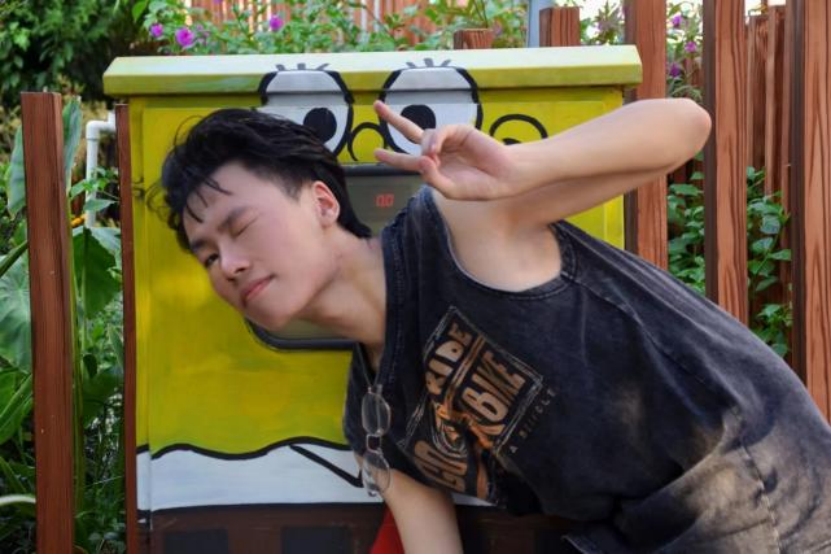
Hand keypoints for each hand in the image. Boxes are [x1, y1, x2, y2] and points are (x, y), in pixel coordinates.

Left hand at [372, 100, 517, 200]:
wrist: (503, 177)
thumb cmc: (478, 186)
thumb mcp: (450, 189)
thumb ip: (432, 178)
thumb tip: (420, 159)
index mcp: (433, 167)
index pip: (407, 161)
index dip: (392, 157)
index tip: (376, 152)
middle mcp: (438, 151)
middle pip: (410, 132)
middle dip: (393, 119)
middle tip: (376, 106)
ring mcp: (448, 140)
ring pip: (425, 136)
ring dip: (425, 147)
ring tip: (433, 159)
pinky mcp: (459, 131)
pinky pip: (440, 131)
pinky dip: (435, 140)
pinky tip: (435, 150)